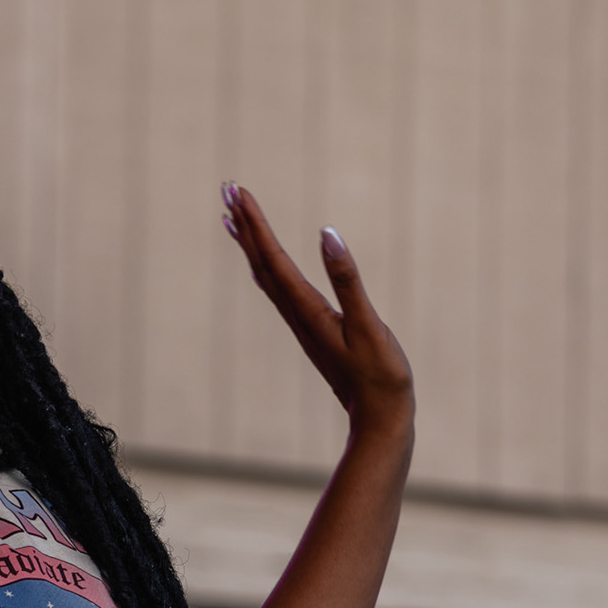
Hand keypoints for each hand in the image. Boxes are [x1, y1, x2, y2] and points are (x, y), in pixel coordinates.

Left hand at [221, 184, 414, 438]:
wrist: (380, 419)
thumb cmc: (380, 377)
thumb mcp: (369, 326)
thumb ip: (347, 280)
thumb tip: (327, 234)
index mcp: (308, 310)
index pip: (274, 259)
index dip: (255, 224)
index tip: (238, 192)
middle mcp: (298, 315)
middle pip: (262, 263)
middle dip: (244, 224)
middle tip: (227, 188)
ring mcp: (304, 324)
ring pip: (267, 276)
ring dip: (250, 244)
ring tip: (233, 217)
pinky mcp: (313, 331)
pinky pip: (280, 290)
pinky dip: (267, 267)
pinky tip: (265, 262)